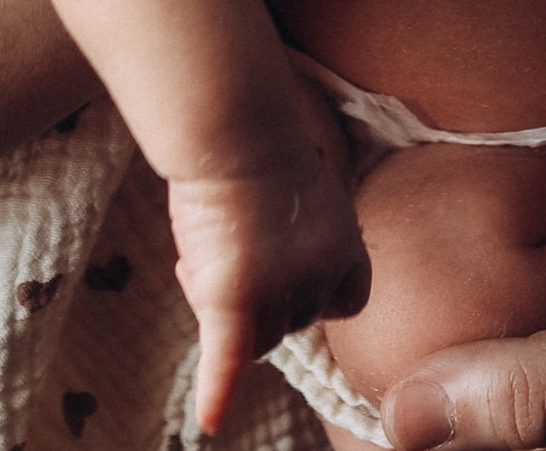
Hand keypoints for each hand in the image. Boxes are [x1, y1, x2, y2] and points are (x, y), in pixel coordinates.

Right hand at [167, 142, 370, 434]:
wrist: (234, 125)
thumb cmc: (259, 145)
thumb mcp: (298, 191)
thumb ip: (297, 235)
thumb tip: (275, 253)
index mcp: (346, 244)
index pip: (343, 301)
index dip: (312, 293)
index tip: (283, 269)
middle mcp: (321, 275)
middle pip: (288, 322)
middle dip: (256, 296)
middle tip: (219, 244)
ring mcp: (279, 289)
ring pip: (255, 339)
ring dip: (226, 310)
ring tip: (200, 253)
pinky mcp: (235, 297)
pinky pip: (228, 358)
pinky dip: (217, 388)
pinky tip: (208, 420)